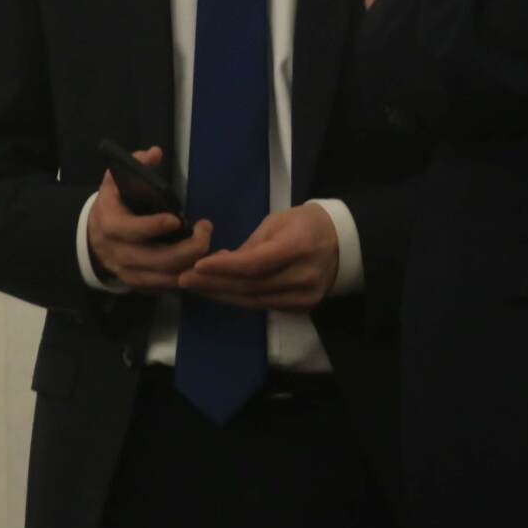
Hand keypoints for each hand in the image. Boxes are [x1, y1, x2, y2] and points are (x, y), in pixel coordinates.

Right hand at [87, 147, 211, 291]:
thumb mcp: (116, 181)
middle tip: (205, 230)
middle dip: (186, 248)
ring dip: (191, 264)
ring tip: (210, 246)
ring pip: (164, 277)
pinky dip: (186, 278)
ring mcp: (129, 273)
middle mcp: (118, 253)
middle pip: (155, 259)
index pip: (130, 230)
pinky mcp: (140, 284)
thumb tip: (155, 153)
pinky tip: (203, 263)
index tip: (177, 219)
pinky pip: (165, 287)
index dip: (153, 226)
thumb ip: (135, 165)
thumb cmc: (114, 205)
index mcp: (110, 225)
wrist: (95, 237)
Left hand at [177, 203, 338, 310]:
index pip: (255, 263)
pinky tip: (221, 293)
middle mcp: (303, 276)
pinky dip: (241, 299)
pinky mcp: (303, 306)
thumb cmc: (306, 223)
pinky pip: (265, 305)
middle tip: (184, 280)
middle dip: (214, 284)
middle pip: (251, 286)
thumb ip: (251, 245)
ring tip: (197, 288)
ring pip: (255, 300)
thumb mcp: (278, 221)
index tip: (196, 266)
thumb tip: (221, 263)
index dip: (223, 268)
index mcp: (298, 246)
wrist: (343, 241)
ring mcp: (305, 295)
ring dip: (223, 295)